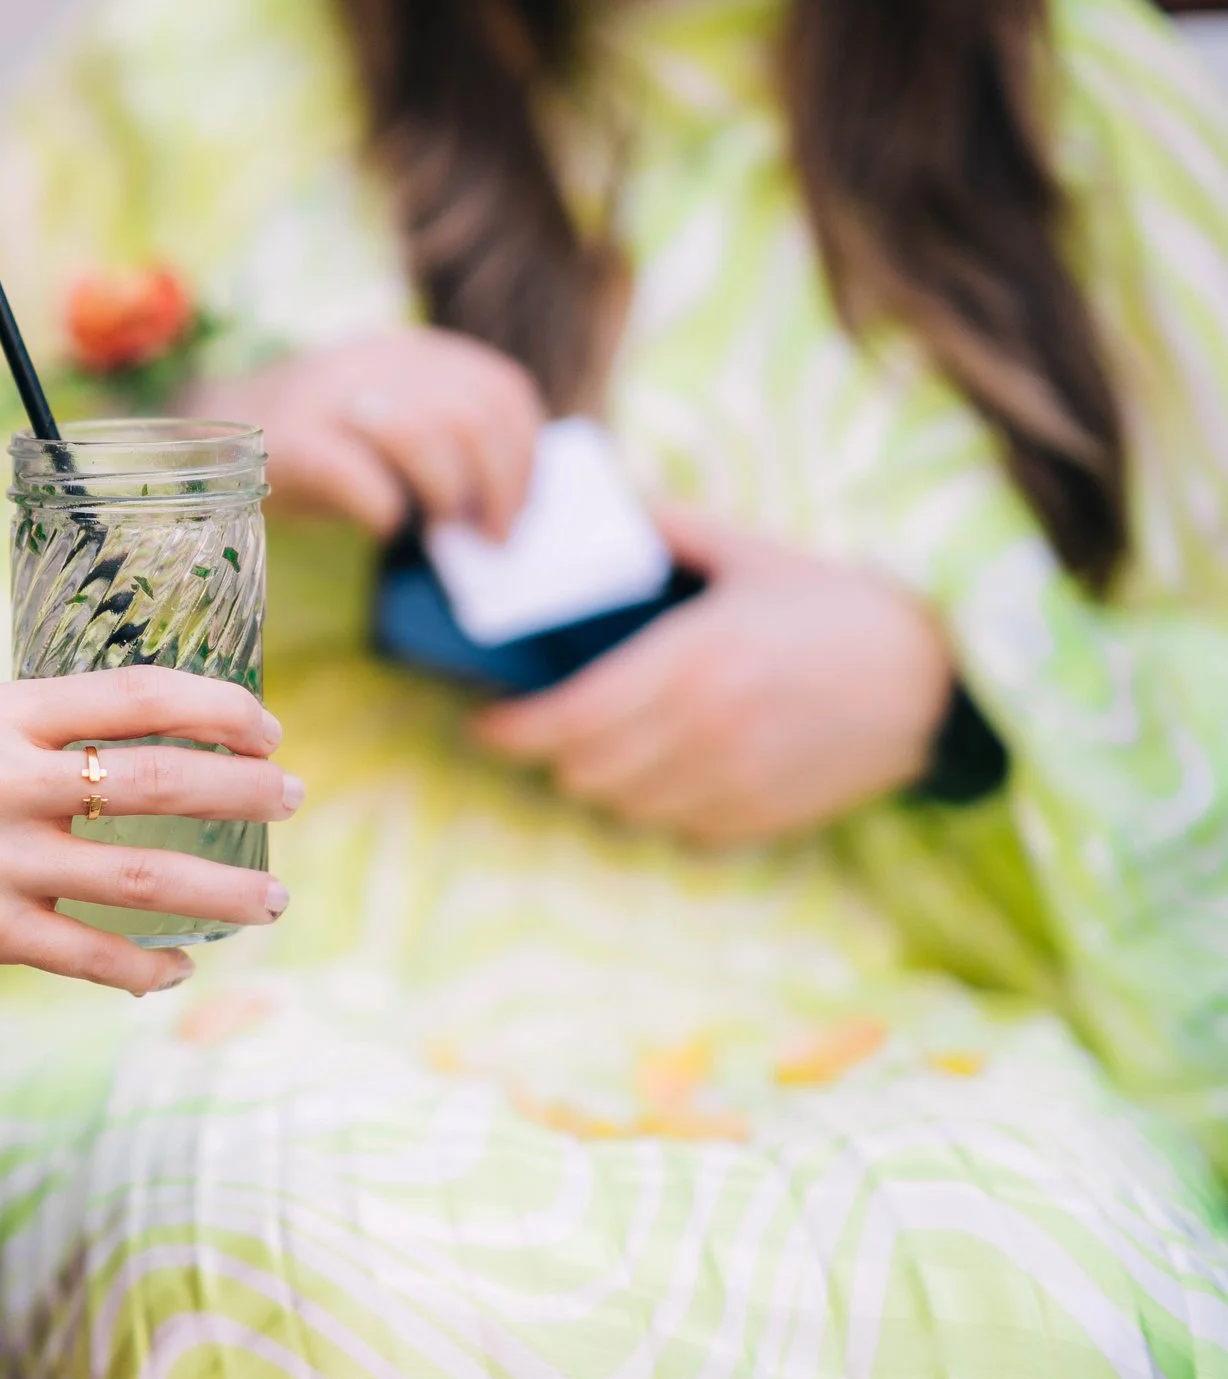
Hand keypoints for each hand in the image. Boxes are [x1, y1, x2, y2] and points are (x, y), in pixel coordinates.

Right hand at [0, 667, 303, 994]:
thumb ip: (30, 733)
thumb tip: (140, 741)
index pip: (136, 693)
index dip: (219, 708)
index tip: (266, 728)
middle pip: (158, 779)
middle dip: (245, 789)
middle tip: (295, 797)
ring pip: (143, 875)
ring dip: (225, 890)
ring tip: (272, 899)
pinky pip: (88, 954)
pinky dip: (144, 966)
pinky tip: (177, 969)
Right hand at [184, 327, 544, 539]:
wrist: (201, 438)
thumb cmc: (310, 450)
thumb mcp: (383, 427)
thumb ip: (442, 446)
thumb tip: (502, 512)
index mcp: (410, 352)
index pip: (501, 390)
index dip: (526, 458)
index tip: (522, 513)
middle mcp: (375, 360)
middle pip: (473, 415)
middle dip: (499, 487)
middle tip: (491, 539)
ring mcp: (327, 395)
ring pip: (425, 436)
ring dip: (448, 496)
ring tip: (441, 534)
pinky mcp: (289, 442)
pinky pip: (360, 477)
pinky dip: (385, 512)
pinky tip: (383, 528)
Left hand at [474, 506, 953, 844]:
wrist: (940, 676)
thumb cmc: (840, 604)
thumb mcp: (751, 551)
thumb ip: (668, 528)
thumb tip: (603, 504)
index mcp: (691, 663)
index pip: (565, 719)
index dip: (508, 728)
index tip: (485, 719)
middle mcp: (704, 733)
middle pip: (579, 771)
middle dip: (549, 750)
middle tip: (544, 723)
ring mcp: (732, 784)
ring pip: (620, 805)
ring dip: (600, 778)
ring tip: (606, 742)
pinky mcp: (758, 819)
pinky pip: (672, 826)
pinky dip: (655, 802)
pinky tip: (669, 764)